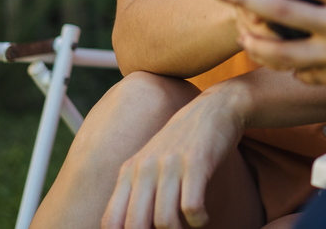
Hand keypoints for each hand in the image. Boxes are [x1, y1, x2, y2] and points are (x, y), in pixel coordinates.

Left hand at [102, 87, 244, 228]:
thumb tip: (132, 227)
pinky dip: (198, 221)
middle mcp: (145, 168)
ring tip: (188, 226)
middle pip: (136, 225)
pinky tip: (202, 217)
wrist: (214, 108)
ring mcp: (170, 164)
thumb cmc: (182, 143)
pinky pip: (191, 207)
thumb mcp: (150, 163)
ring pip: (165, 221)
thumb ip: (136, 191)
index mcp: (129, 171)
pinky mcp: (196, 162)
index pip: (112, 221)